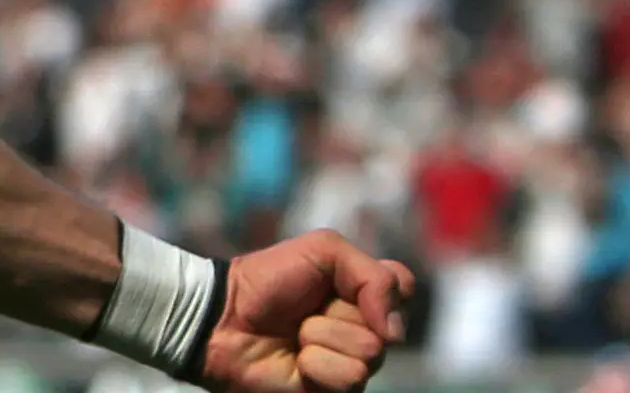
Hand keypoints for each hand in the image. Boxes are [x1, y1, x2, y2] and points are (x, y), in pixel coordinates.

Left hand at [201, 230, 414, 392]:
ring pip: (370, 353)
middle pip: (388, 326)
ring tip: (297, 335)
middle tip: (306, 309)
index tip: (344, 280)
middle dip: (339, 312)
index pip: (403, 287)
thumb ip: (373, 277)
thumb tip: (394, 331)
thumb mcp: (322, 251)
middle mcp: (365, 328)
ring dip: (324, 337)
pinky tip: (296, 361)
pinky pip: (349, 377)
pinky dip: (316, 364)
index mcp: (363, 291)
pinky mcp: (335, 390)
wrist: (225, 317)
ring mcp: (350, 361)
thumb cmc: (268, 280)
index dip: (382, 287)